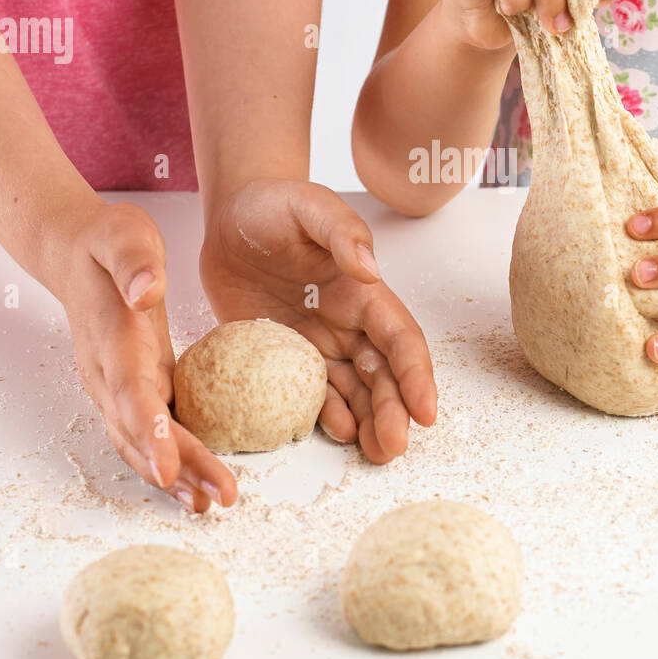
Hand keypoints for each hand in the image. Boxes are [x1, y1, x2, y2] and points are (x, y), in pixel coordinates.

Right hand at [51, 201, 239, 511]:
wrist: (74, 254)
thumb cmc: (106, 242)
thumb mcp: (123, 234)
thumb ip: (135, 261)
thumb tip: (148, 291)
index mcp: (113, 338)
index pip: (130, 393)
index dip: (150, 433)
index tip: (168, 468)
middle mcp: (107, 373)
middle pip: (140, 432)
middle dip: (178, 469)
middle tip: (220, 498)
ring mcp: (114, 387)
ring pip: (140, 443)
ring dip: (174, 477)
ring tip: (210, 503)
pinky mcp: (130, 389)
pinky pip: (148, 434)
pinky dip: (170, 462)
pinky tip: (197, 484)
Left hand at [199, 179, 437, 461]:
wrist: (232, 215)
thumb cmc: (274, 204)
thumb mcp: (308, 206)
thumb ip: (341, 232)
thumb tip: (369, 269)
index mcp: (363, 290)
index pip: (399, 338)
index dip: (415, 375)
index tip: (425, 411)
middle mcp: (349, 321)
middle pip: (383, 374)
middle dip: (395, 411)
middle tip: (394, 448)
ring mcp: (319, 341)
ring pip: (355, 390)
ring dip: (371, 422)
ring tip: (377, 454)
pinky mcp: (286, 355)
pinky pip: (313, 392)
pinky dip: (329, 415)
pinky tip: (340, 434)